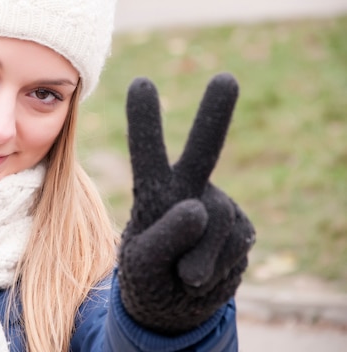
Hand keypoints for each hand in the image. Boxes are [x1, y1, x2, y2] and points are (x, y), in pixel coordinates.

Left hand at [117, 73, 254, 334]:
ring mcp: (219, 205)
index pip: (147, 152)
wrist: (177, 305)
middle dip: (216, 114)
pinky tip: (204, 273)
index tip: (140, 83)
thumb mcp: (142, 264)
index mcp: (154, 189)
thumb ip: (162, 237)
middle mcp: (189, 188)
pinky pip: (234, 247)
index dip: (144, 120)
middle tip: (225, 79)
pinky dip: (217, 268)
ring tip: (183, 274)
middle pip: (204, 150)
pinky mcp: (243, 228)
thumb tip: (198, 209)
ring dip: (198, 258)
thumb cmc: (149, 277)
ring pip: (216, 222)